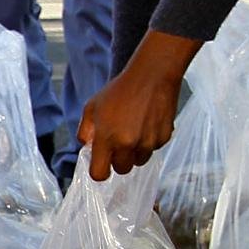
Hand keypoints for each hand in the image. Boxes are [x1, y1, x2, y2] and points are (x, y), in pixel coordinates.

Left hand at [77, 32, 201, 180]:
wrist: (152, 75)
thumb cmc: (119, 90)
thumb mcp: (91, 108)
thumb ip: (85, 132)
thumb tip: (87, 147)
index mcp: (106, 139)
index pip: (99, 174)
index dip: (100, 171)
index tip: (101, 163)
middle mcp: (128, 145)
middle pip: (121, 170)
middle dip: (119, 160)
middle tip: (119, 143)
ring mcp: (148, 142)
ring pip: (139, 161)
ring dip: (135, 152)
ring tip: (134, 131)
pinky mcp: (164, 137)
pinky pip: (154, 149)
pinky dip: (150, 141)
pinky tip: (147, 124)